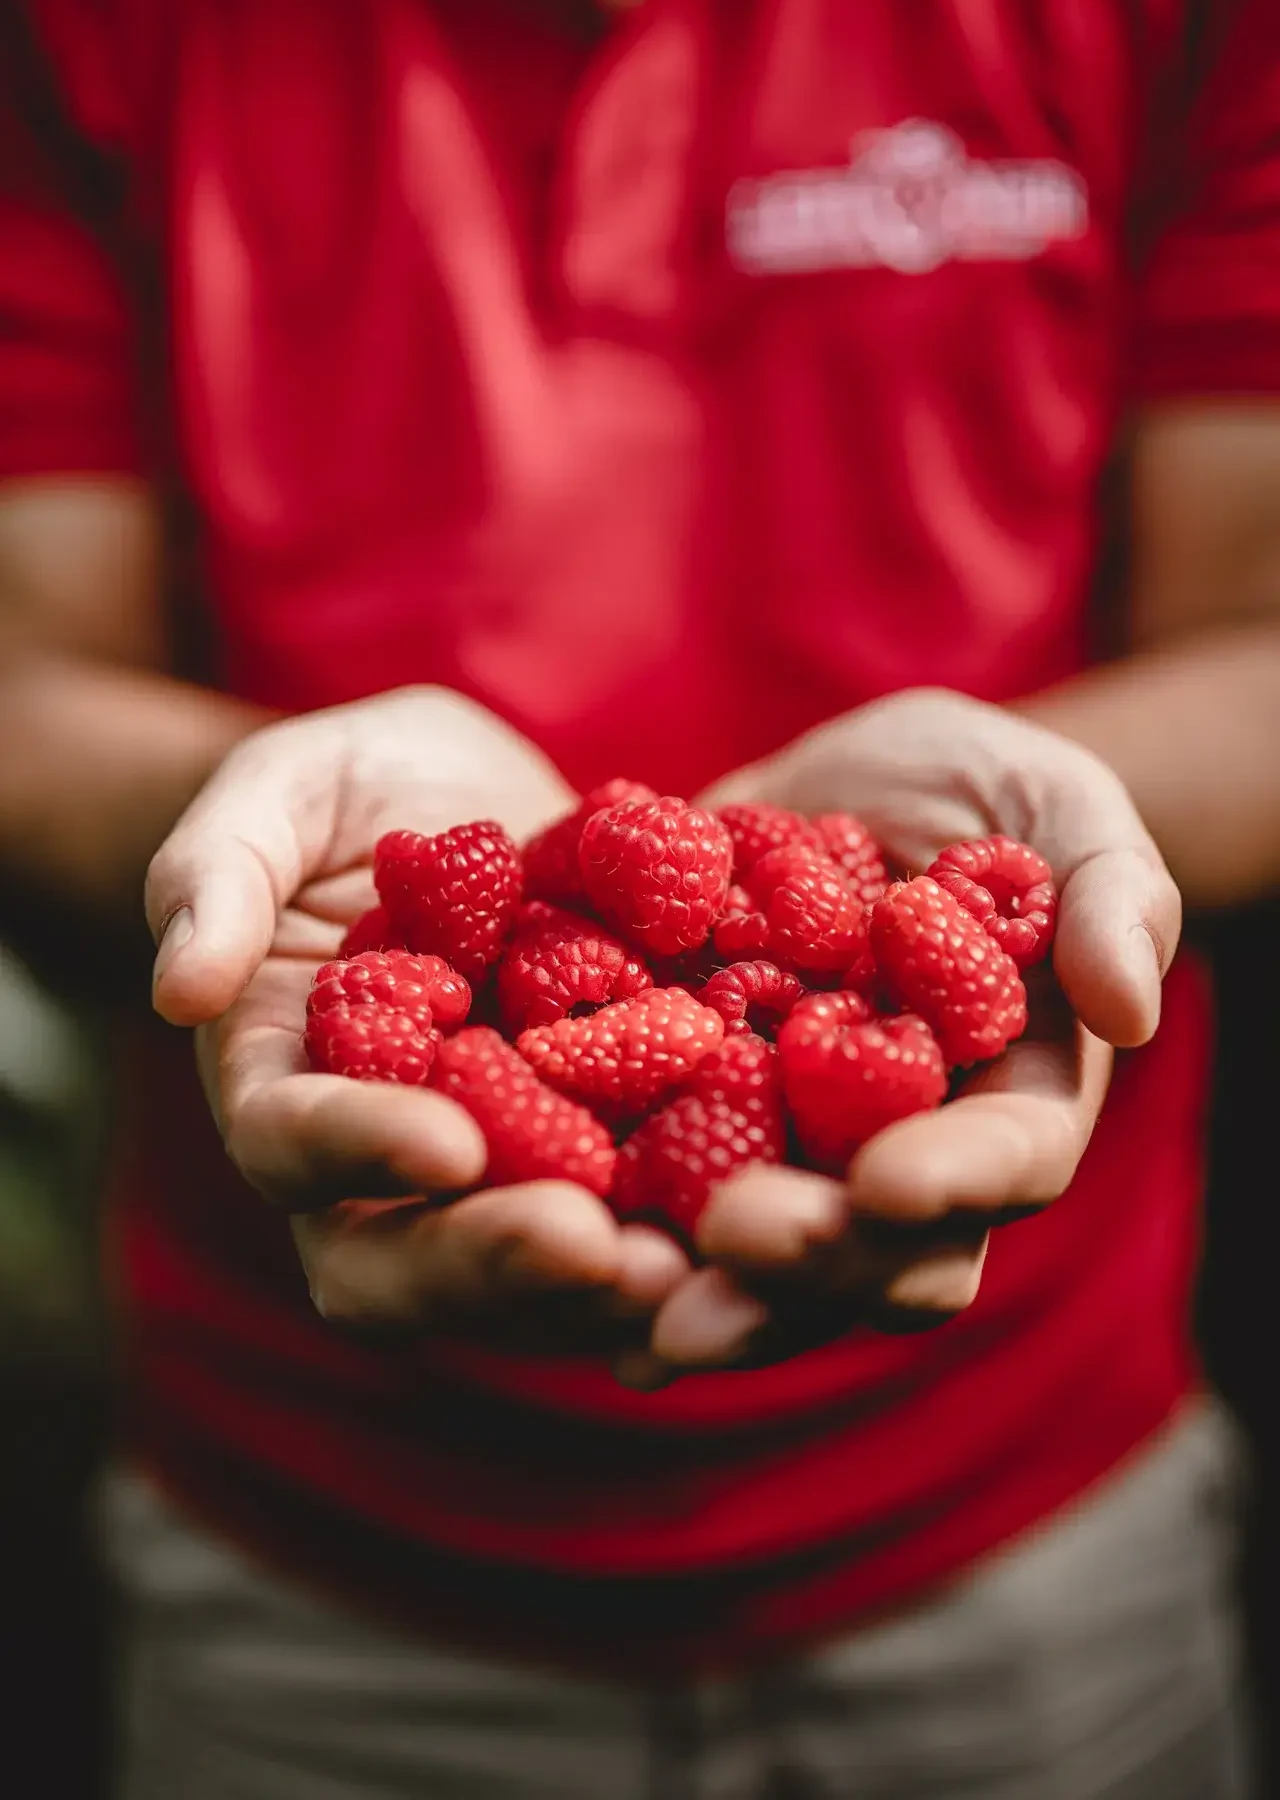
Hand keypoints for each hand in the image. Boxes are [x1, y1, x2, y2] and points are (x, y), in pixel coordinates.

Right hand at [145, 687, 690, 1347]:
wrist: (475, 807)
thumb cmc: (353, 791)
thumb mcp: (277, 793)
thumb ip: (216, 869)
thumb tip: (183, 985)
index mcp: (288, 1084)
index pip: (295, 1146)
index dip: (361, 1152)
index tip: (450, 1143)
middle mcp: (384, 1165)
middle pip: (407, 1264)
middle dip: (497, 1264)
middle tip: (596, 1251)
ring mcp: (503, 1173)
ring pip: (531, 1277)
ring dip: (608, 1291)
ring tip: (695, 1265)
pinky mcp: (605, 1155)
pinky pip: (639, 1221)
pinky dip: (692, 1238)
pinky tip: (765, 1226)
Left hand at [618, 688, 1182, 1384]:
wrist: (844, 790)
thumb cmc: (981, 791)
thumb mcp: (1060, 805)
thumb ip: (1109, 893)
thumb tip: (1126, 1007)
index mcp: (1010, 1095)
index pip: (1006, 1159)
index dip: (954, 1179)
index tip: (887, 1179)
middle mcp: (904, 1155)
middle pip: (877, 1249)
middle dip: (811, 1261)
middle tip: (733, 1242)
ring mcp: (795, 1154)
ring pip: (768, 1261)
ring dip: (711, 1292)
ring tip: (640, 1311)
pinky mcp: (694, 1125)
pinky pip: (658, 1199)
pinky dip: (617, 1234)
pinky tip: (556, 1258)